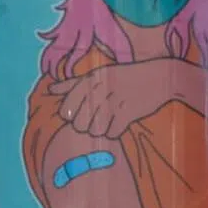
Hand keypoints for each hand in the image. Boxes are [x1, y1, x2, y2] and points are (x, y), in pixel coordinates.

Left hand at [48, 59, 181, 138]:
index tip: (81, 114)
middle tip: (97, 120)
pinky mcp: (128, 113)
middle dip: (85, 126)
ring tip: (108, 121)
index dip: (71, 117)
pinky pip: (112, 133)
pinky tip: (119, 124)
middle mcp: (98, 90)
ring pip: (94, 131)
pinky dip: (115, 132)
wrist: (157, 76)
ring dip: (100, 131)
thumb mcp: (96, 74)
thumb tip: (50, 89)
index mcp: (88, 81)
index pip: (65, 109)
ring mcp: (113, 101)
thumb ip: (72, 84)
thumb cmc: (123, 76)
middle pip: (78, 124)